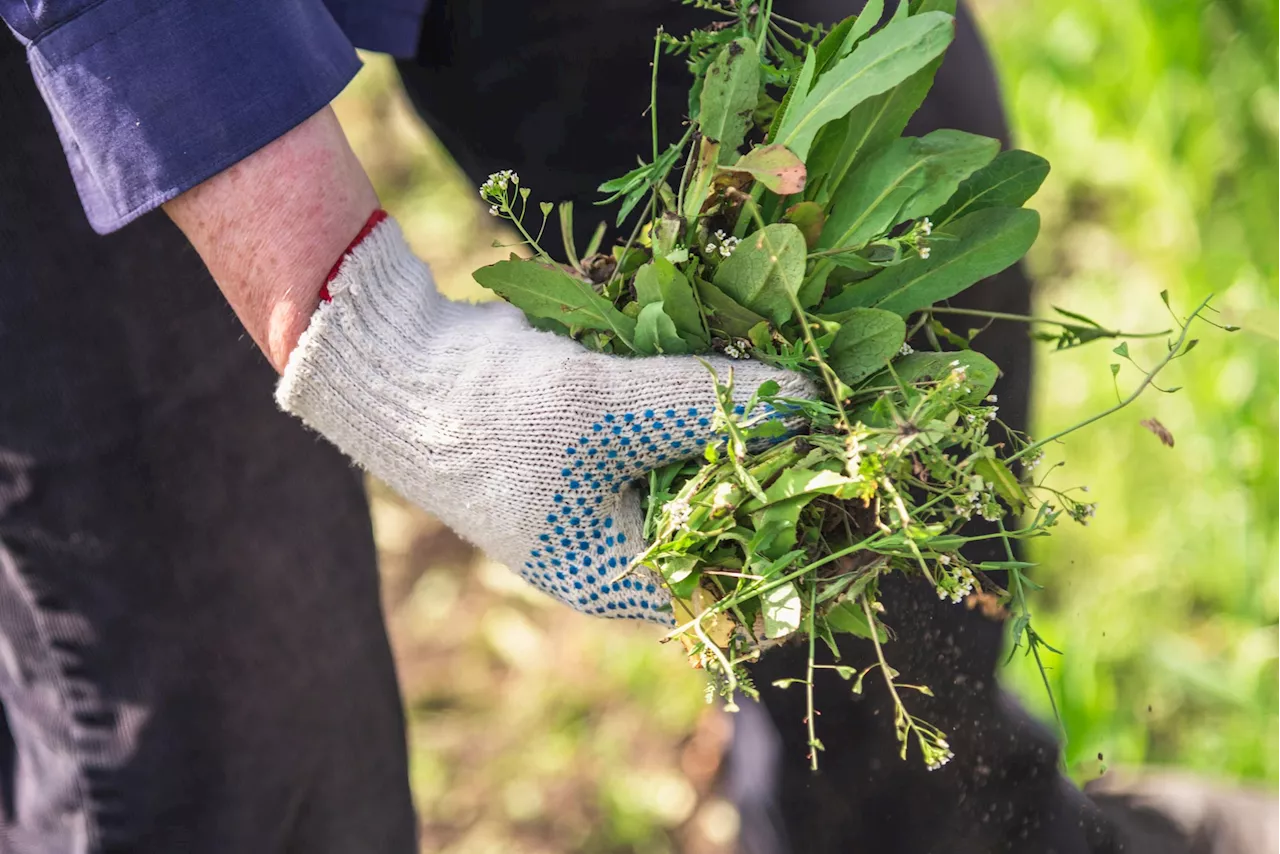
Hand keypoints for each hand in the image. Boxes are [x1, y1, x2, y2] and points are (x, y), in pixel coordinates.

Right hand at [276, 215, 814, 621]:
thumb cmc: (494, 416)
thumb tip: (814, 401)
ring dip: (754, 436)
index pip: (744, 593)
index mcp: (625, 579)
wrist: (401, 373)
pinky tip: (752, 366)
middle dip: (790, 480)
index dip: (809, 555)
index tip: (866, 497)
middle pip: (735, 530)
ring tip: (815, 390)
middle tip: (851, 427)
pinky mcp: (607, 448)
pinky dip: (710, 407)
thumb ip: (713, 406)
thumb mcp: (610, 411)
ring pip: (710, 475)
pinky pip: (678, 437)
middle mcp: (626, 550)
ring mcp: (614, 497)